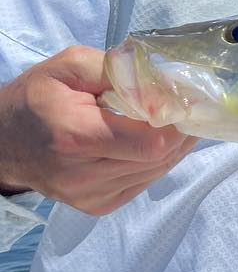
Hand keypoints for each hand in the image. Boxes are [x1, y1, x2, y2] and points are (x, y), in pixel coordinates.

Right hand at [0, 46, 195, 214]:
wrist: (4, 141)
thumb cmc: (38, 98)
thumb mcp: (69, 66)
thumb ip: (118, 70)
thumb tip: (163, 80)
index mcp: (76, 136)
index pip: (152, 142)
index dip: (176, 123)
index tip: (185, 102)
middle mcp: (82, 175)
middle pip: (159, 158)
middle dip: (179, 132)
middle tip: (185, 109)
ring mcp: (90, 195)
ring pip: (156, 172)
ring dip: (171, 147)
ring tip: (170, 122)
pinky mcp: (98, 205)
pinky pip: (143, 182)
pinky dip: (155, 162)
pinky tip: (148, 142)